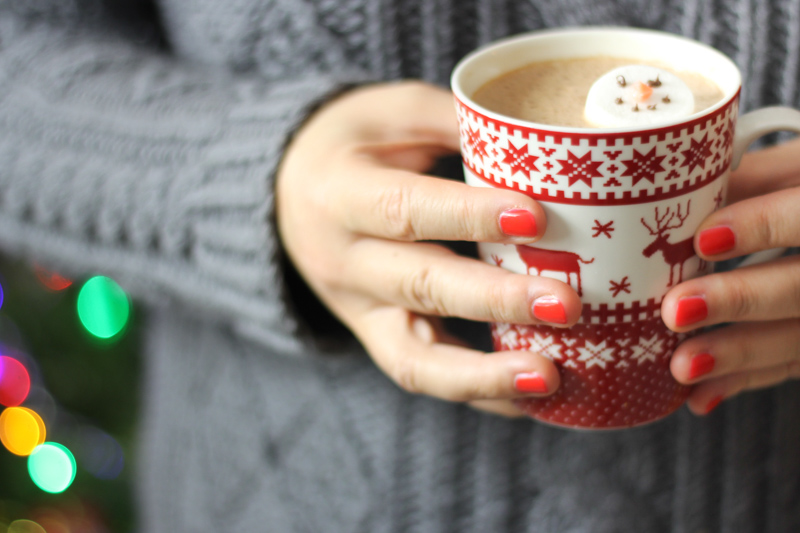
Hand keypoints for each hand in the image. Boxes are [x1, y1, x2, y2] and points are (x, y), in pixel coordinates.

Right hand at [276, 82, 581, 416]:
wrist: (289, 193)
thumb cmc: (352, 145)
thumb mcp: (392, 112)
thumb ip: (456, 122)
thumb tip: (541, 143)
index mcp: (339, 194)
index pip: (404, 210)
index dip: (468, 216)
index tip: (535, 218)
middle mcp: (344, 262)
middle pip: (419, 287)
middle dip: (494, 301)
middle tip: (566, 305)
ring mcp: (358, 310)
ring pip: (413, 358)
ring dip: (483, 376)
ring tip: (551, 377)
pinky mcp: (376, 335)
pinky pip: (424, 374)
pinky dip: (478, 391)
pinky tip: (533, 398)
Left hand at [665, 138, 799, 414]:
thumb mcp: (790, 171)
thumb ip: (745, 181)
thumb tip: (670, 197)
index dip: (764, 226)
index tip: (704, 239)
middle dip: (742, 299)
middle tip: (675, 310)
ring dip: (740, 354)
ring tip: (681, 366)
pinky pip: (791, 365)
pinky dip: (746, 379)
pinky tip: (701, 396)